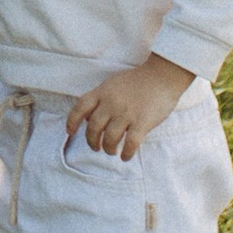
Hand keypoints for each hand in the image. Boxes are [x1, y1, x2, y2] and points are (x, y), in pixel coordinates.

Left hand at [65, 54, 193, 161]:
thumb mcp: (113, 83)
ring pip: (110, 139)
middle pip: (94, 128)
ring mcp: (126, 113)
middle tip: (96, 147)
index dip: (72, 121)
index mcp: (103, 92)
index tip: (70, 132)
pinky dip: (126, 153)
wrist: (161, 76)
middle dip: (92, 141)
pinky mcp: (142, 122)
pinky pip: (130, 144)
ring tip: (112, 151)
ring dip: (109, 148)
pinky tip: (126, 156)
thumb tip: (87, 117)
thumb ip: (100, 98)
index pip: (80, 107)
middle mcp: (111, 103)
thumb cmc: (138, 80)